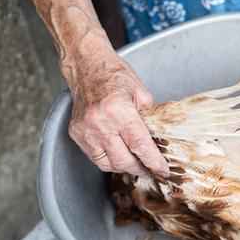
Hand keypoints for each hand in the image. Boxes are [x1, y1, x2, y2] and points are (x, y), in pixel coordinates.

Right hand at [66, 50, 168, 177]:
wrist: (87, 67)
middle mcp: (99, 122)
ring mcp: (85, 130)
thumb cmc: (116, 77)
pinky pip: (95, 157)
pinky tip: (119, 154)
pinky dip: (109, 160)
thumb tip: (160, 144)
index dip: (153, 162)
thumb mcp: (142, 95)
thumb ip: (150, 120)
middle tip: (151, 171)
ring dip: (124, 167)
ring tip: (136, 163)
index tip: (162, 172)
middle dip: (140, 169)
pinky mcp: (76, 133)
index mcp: (119, 110)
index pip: (140, 145)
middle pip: (123, 161)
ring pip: (108, 164)